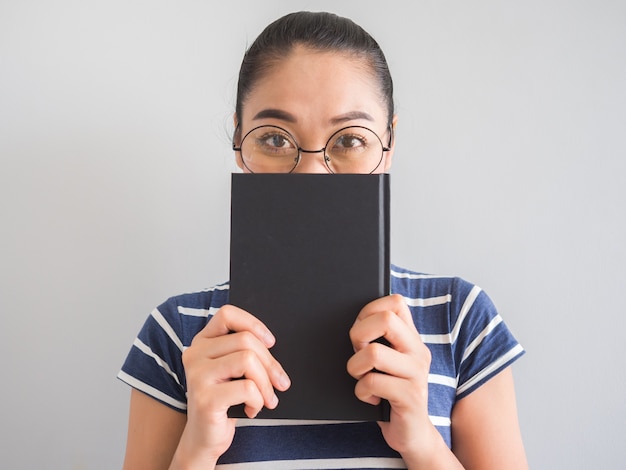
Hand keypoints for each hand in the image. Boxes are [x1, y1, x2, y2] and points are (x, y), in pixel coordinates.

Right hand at [171, 305, 290, 467]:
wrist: (205, 438)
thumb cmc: (225, 400)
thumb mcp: (233, 370)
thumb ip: (244, 351)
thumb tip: (272, 344)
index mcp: (202, 342)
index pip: (227, 314)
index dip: (253, 324)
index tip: (271, 342)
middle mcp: (195, 354)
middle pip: (246, 340)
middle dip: (270, 363)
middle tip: (280, 382)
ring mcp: (197, 376)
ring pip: (248, 360)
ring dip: (266, 383)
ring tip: (267, 398)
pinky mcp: (205, 399)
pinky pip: (247, 388)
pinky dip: (258, 400)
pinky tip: (251, 409)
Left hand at [347, 294, 441, 463]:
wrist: (412, 434)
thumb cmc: (389, 393)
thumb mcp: (386, 361)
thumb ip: (377, 339)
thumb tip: (352, 321)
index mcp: (412, 338)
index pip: (395, 302)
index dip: (369, 310)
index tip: (360, 332)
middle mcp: (418, 351)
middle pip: (385, 319)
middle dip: (358, 334)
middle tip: (357, 353)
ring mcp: (417, 374)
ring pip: (373, 352)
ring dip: (355, 367)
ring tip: (361, 378)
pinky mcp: (410, 397)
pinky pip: (372, 382)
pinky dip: (361, 391)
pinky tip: (370, 398)